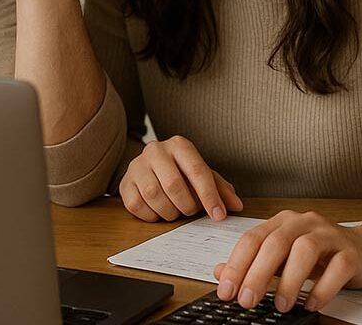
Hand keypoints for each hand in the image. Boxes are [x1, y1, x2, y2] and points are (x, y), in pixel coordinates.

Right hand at [119, 135, 243, 221]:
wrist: (149, 167)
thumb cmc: (180, 172)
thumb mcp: (202, 176)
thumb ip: (220, 189)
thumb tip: (236, 206)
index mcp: (179, 145)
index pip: (197, 171)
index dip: (210, 196)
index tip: (218, 216)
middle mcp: (156, 150)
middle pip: (173, 185)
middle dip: (187, 206)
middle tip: (191, 211)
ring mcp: (137, 165)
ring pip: (153, 196)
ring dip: (169, 212)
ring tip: (175, 211)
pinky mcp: (125, 183)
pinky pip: (137, 206)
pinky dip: (152, 216)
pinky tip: (158, 211)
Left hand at [213, 211, 361, 311]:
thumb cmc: (319, 254)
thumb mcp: (282, 257)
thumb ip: (252, 262)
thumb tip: (219, 272)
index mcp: (282, 222)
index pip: (252, 239)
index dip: (236, 265)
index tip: (226, 290)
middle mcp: (304, 222)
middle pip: (275, 243)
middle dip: (257, 274)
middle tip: (247, 301)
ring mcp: (329, 234)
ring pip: (305, 250)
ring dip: (290, 280)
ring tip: (281, 305)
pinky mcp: (351, 252)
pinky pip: (337, 268)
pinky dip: (322, 288)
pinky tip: (310, 303)